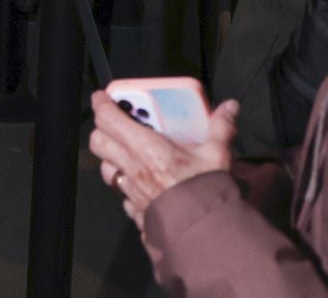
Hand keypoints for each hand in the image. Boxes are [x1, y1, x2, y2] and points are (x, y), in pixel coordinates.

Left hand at [87, 90, 238, 228]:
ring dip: (111, 158)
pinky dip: (126, 185)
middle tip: (116, 123)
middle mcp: (131, 167)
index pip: (108, 119)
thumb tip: (229, 107)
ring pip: (106, 168)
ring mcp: (130, 190)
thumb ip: (220, 127)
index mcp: (145, 147)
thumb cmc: (205, 191)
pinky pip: (121, 193)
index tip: (102, 97)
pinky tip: (141, 183)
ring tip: (126, 152)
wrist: (203, 231)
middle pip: (98, 141)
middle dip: (103, 129)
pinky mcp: (135, 210)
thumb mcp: (216, 154)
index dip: (101, 104)